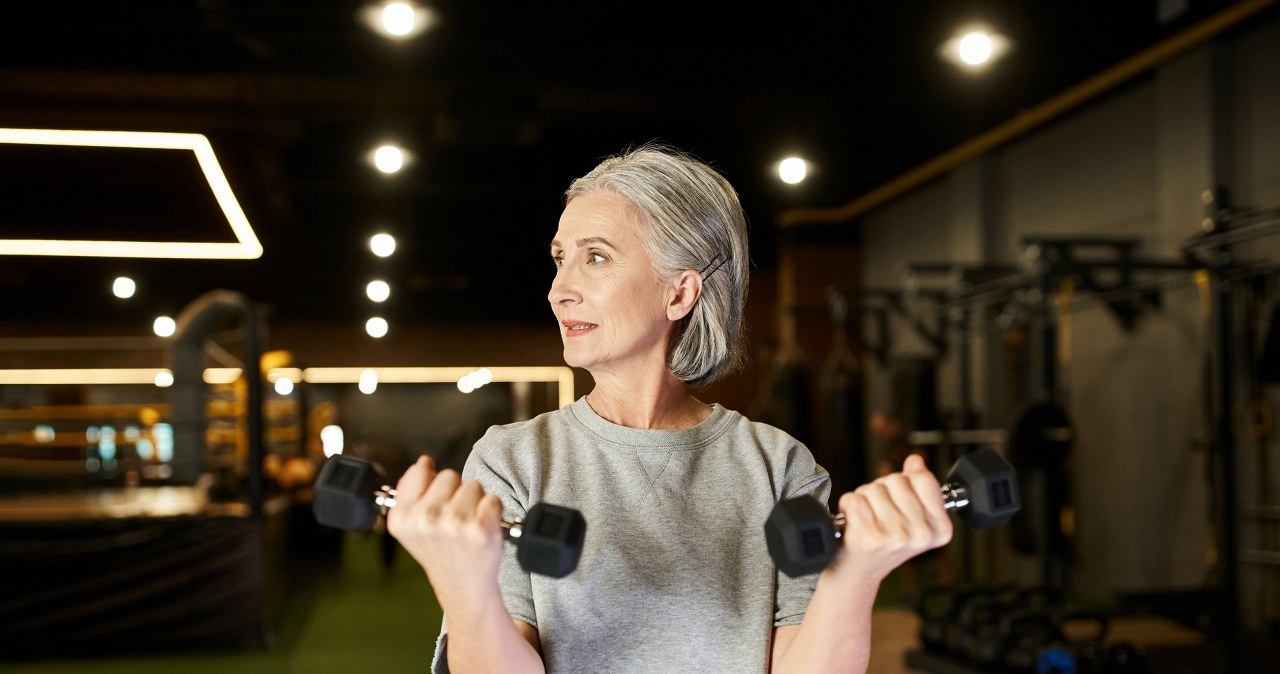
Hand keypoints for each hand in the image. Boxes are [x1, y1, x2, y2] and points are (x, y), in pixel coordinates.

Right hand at [385, 455, 507, 611]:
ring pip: (473, 485)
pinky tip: (483, 528)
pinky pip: (493, 499)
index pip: (419, 471)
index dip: (431, 481)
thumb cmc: (441, 552)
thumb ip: (409, 492)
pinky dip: (494, 511)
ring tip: (468, 525)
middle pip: (449, 475)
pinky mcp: (481, 529)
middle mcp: (425, 520)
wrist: (463, 586)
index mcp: (403, 518)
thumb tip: (423, 462)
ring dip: (475, 502)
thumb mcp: (410, 527)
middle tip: (454, 519)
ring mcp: (454, 524)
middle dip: (455, 492)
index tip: (436, 498)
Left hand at [829, 453, 953, 584]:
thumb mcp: (909, 516)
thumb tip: (916, 461)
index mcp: (940, 529)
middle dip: (882, 490)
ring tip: (867, 519)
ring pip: (874, 489)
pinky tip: (854, 524)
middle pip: (897, 480)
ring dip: (864, 499)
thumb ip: (916, 486)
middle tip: (879, 513)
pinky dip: (848, 506)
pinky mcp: (871, 538)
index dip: (906, 482)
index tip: (900, 501)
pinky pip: (854, 499)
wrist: (857, 573)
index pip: (924, 479)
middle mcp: (922, 535)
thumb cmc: (883, 542)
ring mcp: (897, 537)